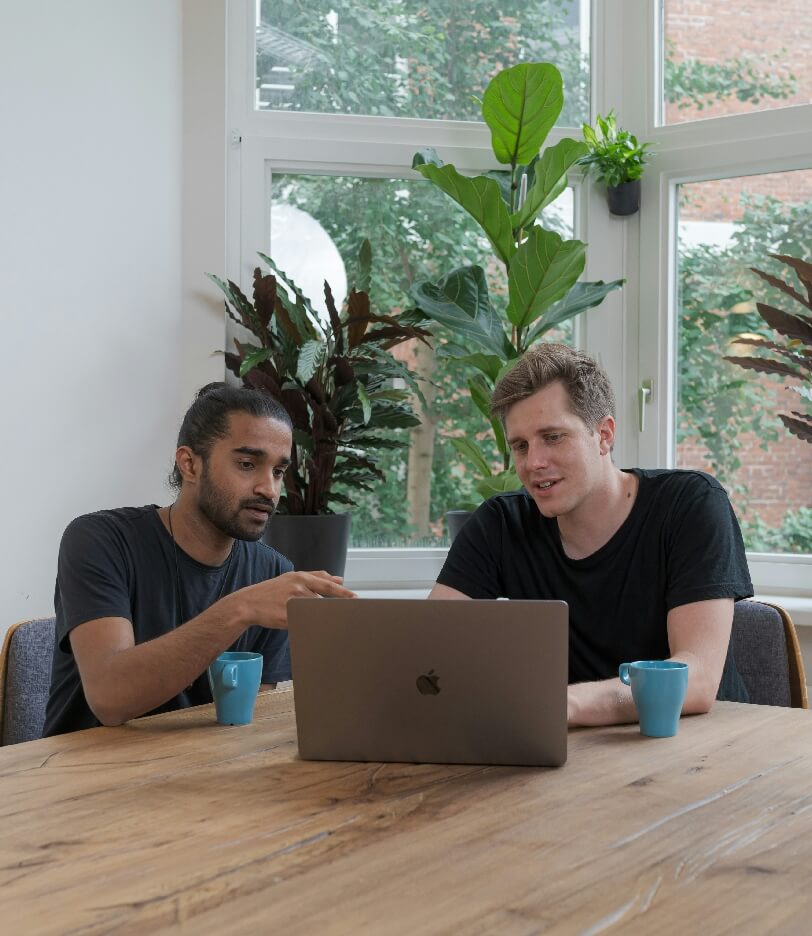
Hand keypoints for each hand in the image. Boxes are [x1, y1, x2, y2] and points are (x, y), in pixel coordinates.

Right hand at [227, 571, 356, 629]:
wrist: (248, 603)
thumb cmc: (272, 592)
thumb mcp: (292, 579)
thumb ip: (315, 578)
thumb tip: (338, 578)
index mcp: (300, 577)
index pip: (327, 584)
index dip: (343, 592)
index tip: (356, 598)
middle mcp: (298, 587)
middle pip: (324, 599)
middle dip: (336, 605)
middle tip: (349, 611)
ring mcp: (292, 601)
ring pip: (314, 611)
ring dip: (321, 616)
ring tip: (324, 620)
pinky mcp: (287, 616)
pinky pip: (304, 621)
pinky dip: (310, 624)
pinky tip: (312, 626)